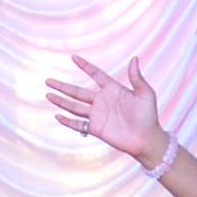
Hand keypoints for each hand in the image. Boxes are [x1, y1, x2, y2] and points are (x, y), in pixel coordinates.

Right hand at [46, 54, 169, 164]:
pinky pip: (79, 124)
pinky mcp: (96, 129)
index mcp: (113, 90)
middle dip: (63, 86)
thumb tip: (134, 58)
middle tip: (48, 80)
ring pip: (74, 106)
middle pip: (77, 91)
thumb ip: (137, 77)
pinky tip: (57, 116)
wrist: (147, 139)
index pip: (96, 75)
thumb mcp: (145, 94)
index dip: (85, 66)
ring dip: (61, 101)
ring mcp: (98, 115)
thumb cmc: (149, 116)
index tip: (74, 57)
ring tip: (48, 94)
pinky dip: (68, 121)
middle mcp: (102, 101)